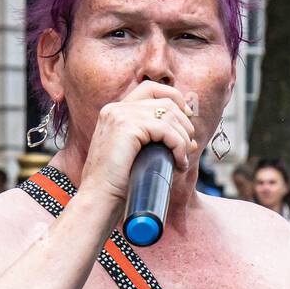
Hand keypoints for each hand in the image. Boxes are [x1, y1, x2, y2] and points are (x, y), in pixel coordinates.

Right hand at [79, 81, 196, 202]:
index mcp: (114, 112)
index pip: (151, 88)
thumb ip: (153, 138)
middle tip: (188, 147)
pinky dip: (179, 146)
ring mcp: (120, 116)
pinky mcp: (127, 127)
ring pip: (169, 115)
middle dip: (184, 123)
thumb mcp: (136, 154)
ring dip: (183, 138)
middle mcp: (115, 109)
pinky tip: (178, 163)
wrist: (98, 200)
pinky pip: (166, 130)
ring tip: (182, 159)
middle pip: (165, 101)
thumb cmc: (118, 184)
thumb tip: (190, 135)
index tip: (187, 117)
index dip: (174, 98)